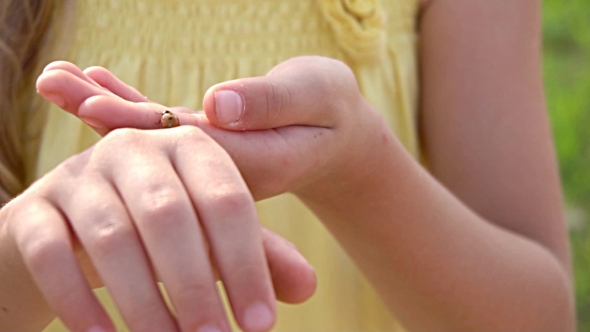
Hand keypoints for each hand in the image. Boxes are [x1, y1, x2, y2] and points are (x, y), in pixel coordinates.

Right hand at [2, 125, 313, 331]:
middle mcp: (134, 150)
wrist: (79, 223)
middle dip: (194, 286)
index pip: (227, 201)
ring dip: (144, 302)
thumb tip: (307, 288)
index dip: (248, 264)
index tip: (260, 324)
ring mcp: (79, 175)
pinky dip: (80, 303)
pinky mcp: (36, 209)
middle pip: (169, 215)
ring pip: (112, 238)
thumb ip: (260, 257)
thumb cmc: (164, 231)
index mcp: (189, 148)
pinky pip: (52, 255)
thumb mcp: (214, 238)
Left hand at [36, 57, 385, 202]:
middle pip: (155, 144)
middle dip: (103, 113)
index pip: (188, 147)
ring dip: (104, 107)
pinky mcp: (205, 144)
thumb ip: (272, 102)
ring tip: (57, 79)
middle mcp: (222, 170)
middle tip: (51, 82)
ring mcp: (209, 161)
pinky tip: (98, 83)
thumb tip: (218, 105)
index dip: (140, 126)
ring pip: (152, 134)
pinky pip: (162, 124)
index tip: (93, 107)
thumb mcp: (317, 98)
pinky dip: (129, 103)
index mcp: (253, 161)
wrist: (337, 140)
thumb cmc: (332, 113)